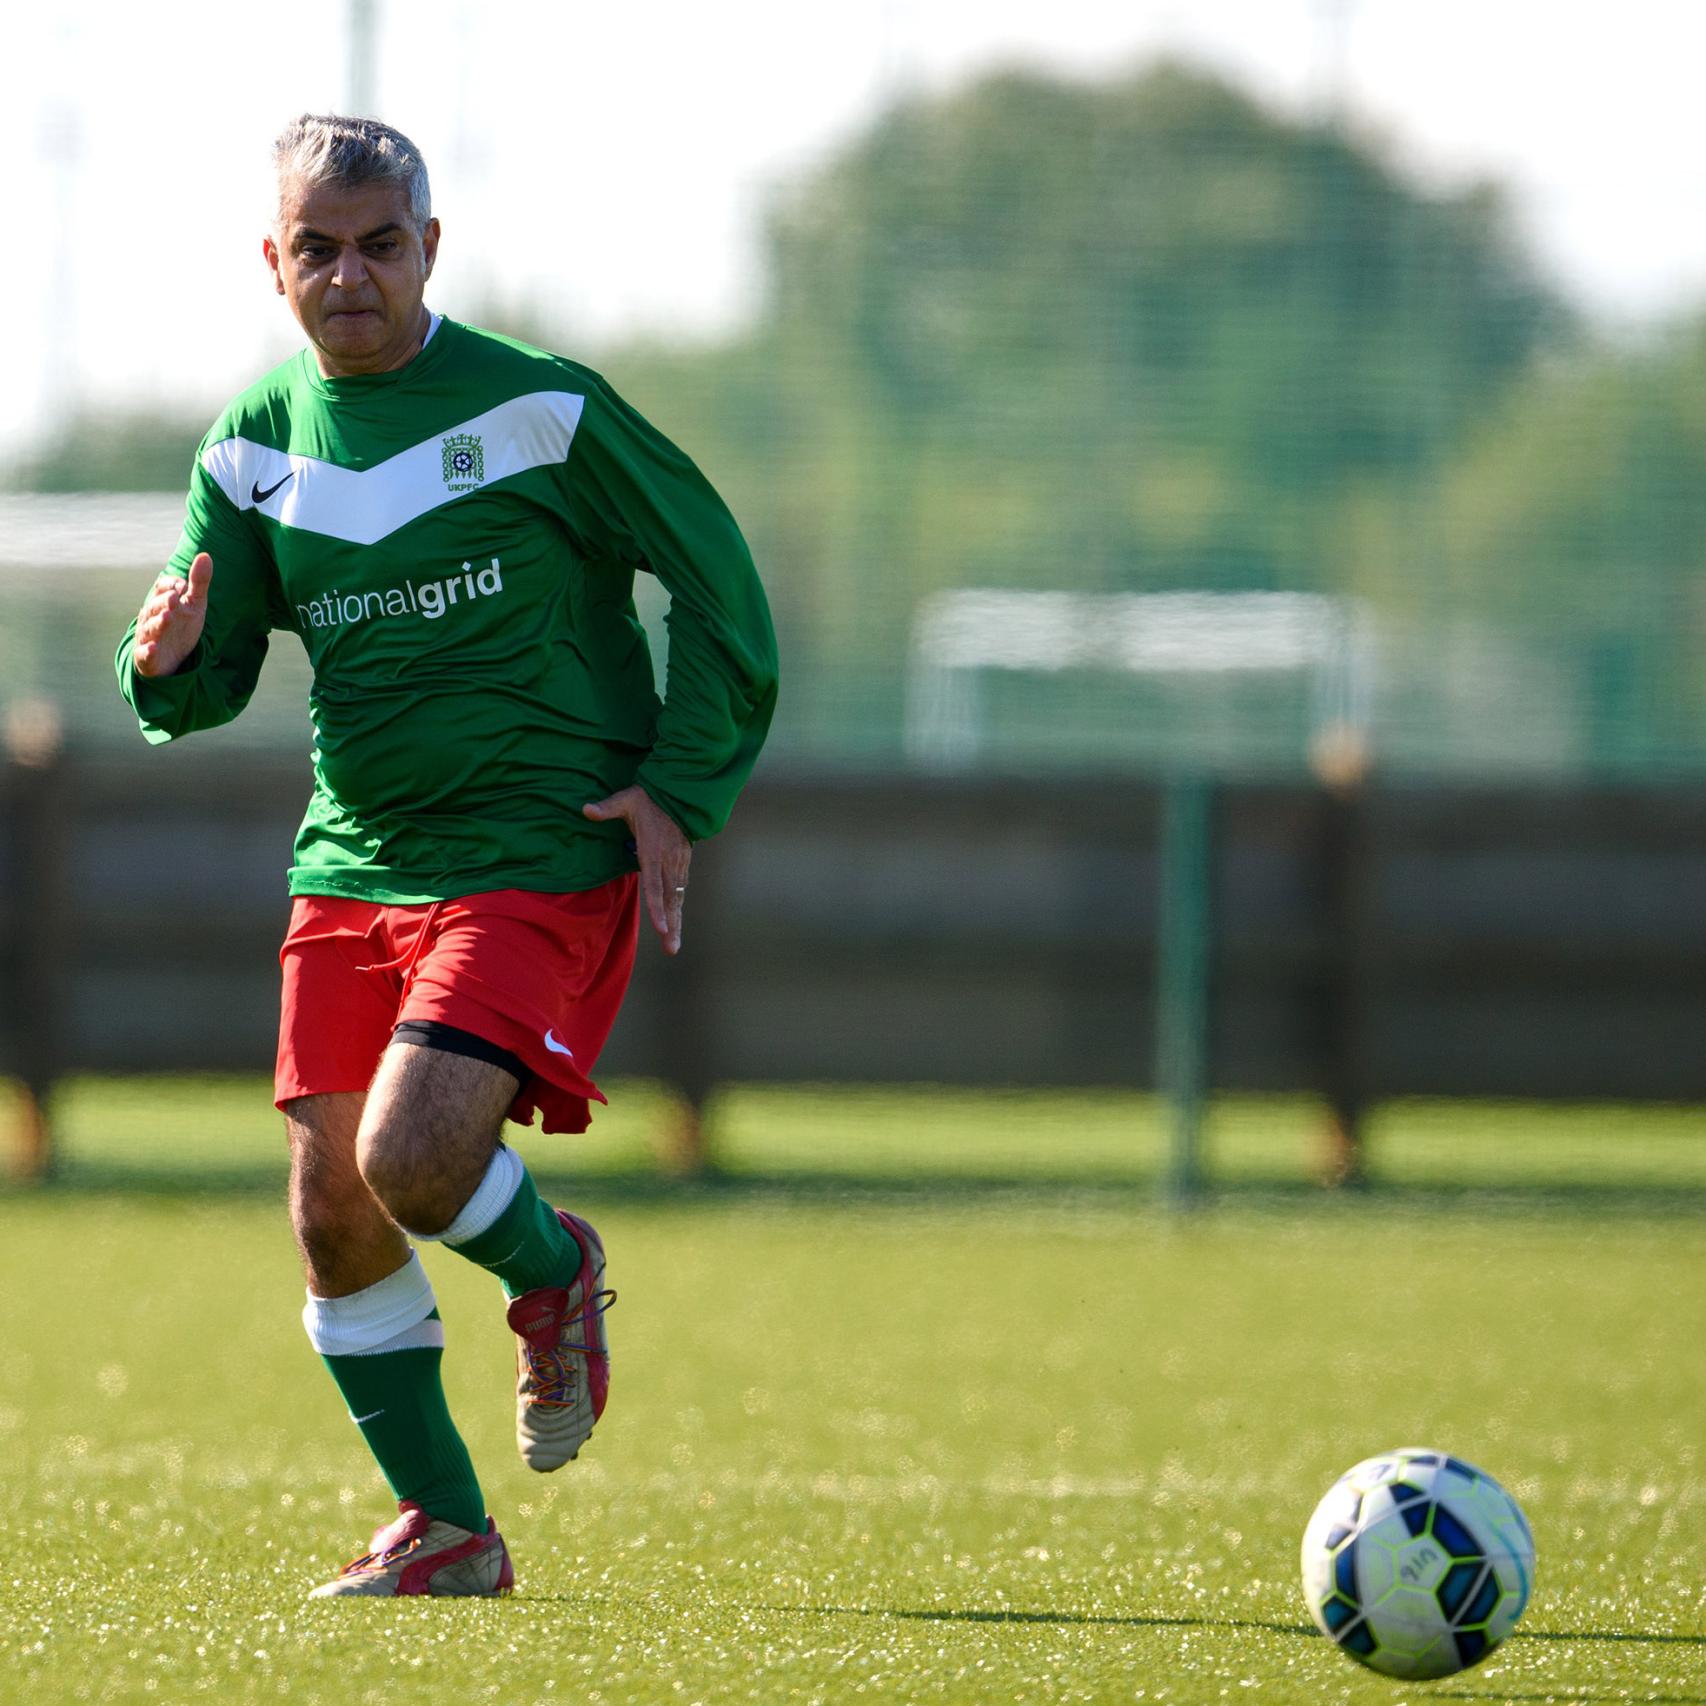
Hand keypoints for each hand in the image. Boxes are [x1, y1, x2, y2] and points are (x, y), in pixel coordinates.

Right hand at [133, 552, 212, 677]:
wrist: (171, 658)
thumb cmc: (181, 626)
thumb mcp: (194, 604)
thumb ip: (198, 582)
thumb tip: (205, 554)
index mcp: (161, 602)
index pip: (162, 588)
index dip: (171, 585)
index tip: (183, 586)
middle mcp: (151, 617)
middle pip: (154, 607)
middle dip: (163, 602)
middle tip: (174, 598)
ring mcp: (148, 637)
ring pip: (150, 628)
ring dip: (158, 622)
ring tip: (167, 617)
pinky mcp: (147, 657)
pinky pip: (144, 654)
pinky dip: (147, 651)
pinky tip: (152, 648)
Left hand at [583, 785, 691, 954]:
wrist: (679, 793)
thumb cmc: (649, 799)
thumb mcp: (627, 799)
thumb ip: (607, 807)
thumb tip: (585, 809)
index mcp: (654, 850)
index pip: (654, 883)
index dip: (656, 907)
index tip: (660, 928)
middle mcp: (669, 860)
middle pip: (670, 899)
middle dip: (671, 925)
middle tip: (671, 949)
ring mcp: (678, 863)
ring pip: (677, 898)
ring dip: (676, 922)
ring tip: (673, 946)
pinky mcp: (683, 862)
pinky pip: (680, 890)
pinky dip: (677, 909)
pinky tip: (675, 924)